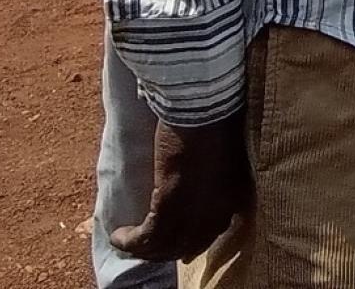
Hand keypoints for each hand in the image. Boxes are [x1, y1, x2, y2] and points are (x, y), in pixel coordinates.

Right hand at [110, 115, 247, 261]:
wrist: (206, 105)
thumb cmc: (215, 118)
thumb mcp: (223, 155)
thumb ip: (214, 176)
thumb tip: (198, 183)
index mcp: (236, 197)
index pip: (216, 234)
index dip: (195, 242)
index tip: (181, 248)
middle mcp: (219, 211)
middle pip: (189, 244)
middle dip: (165, 250)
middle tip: (146, 248)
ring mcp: (197, 211)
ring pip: (165, 246)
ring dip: (142, 248)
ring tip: (125, 240)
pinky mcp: (170, 204)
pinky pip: (147, 237)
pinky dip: (129, 240)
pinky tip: (117, 236)